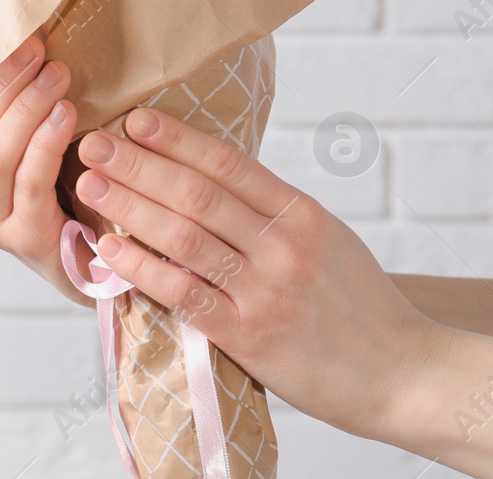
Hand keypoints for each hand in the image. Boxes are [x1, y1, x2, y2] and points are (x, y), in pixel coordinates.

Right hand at [0, 34, 85, 305]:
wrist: (104, 273)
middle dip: (8, 82)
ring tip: (57, 76)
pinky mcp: (20, 239)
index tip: (21, 36)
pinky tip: (66, 116)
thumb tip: (43, 45)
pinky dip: (45, 143)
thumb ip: (37, 113)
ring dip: (26, 107)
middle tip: (41, 51)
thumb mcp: (51, 150)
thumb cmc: (81, 200)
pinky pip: (27, 182)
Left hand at [72, 108, 445, 442]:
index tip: (134, 118)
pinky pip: (185, 294)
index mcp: (303, 215)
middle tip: (92, 143)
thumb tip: (206, 173)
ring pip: (185, 237)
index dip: (177, 138)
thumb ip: (272, 211)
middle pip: (197, 194)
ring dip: (129, 206)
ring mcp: (266, 292)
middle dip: (138, 164)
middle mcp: (285, 247)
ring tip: (88, 184)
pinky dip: (142, 267)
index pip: (229, 164)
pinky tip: (109, 247)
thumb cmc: (358, 304)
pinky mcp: (250, 337)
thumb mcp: (326, 240)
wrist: (404, 375)